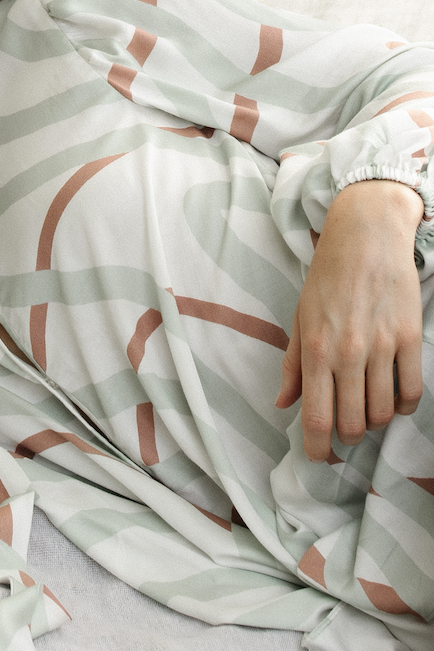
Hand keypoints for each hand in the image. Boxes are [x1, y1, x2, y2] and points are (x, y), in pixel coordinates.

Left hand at [276, 179, 423, 460]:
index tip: (318, 457)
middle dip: (347, 436)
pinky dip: (403, 406)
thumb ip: (293, 365)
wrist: (365, 236)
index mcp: (315, 348)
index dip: (317, 447)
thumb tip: (283, 404)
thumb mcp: (300, 317)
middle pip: (353, 423)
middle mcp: (347, 352)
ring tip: (367, 409)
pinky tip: (394, 397)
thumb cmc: (327, 276)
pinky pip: (412, 393)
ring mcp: (381, 348)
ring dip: (375, 422)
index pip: (316, 416)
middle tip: (345, 427)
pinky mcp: (408, 340)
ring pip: (383, 414)